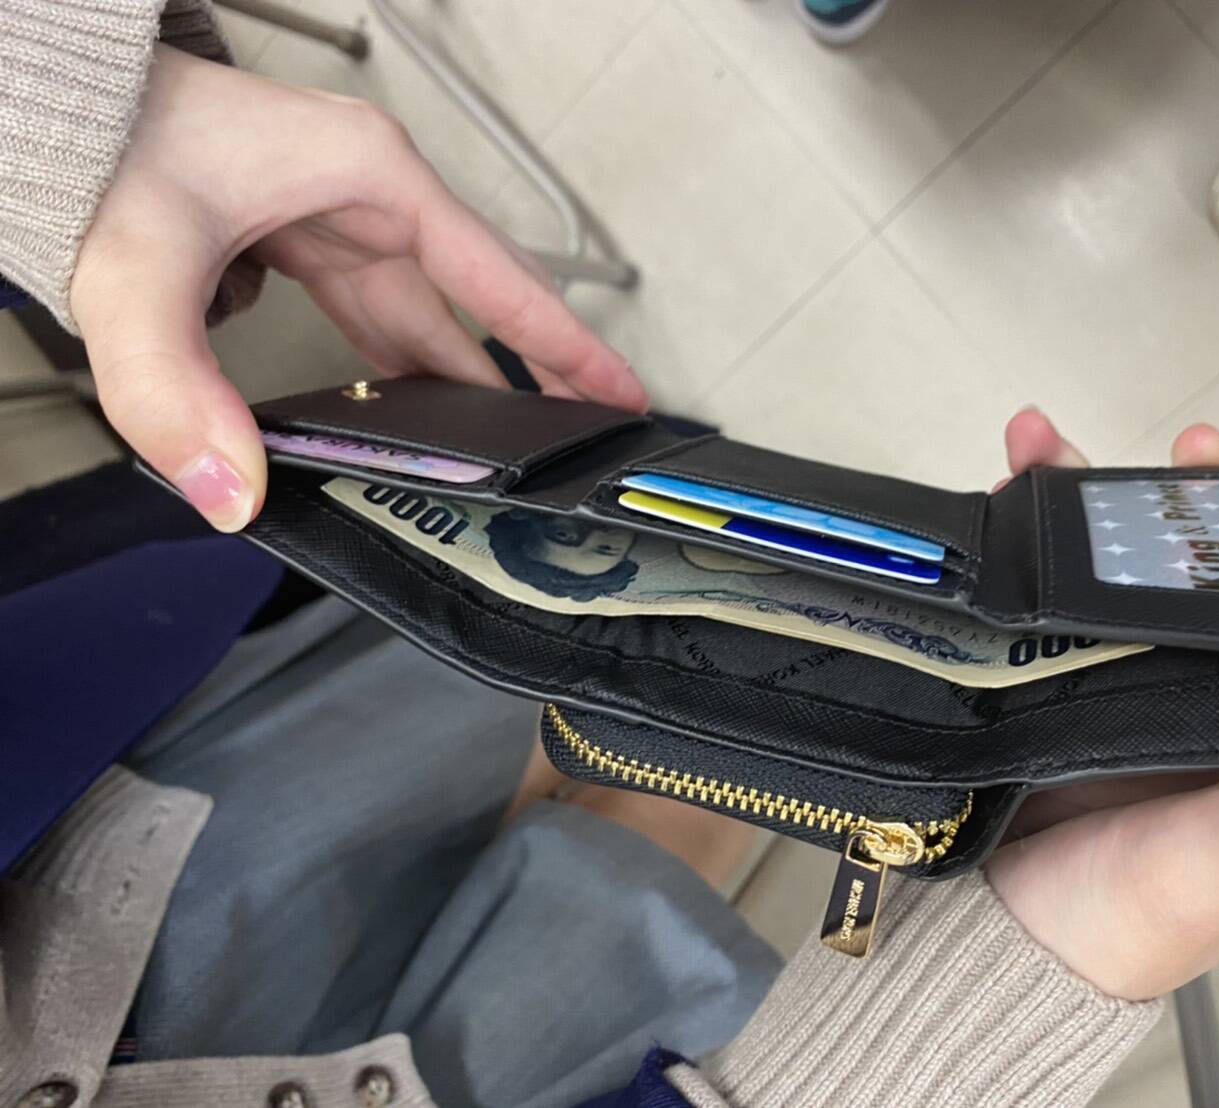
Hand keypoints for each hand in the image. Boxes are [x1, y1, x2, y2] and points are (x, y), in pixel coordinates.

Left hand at [70, 46, 645, 531]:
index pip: (496, 275)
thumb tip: (234, 491)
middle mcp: (368, 196)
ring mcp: (340, 219)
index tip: (621, 389)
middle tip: (582, 437)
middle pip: (475, 304)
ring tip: (512, 445)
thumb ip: (176, 390)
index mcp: (371, 178)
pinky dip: (400, 366)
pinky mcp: (307, 243)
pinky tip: (412, 412)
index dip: (564, 342)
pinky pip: (378, 316)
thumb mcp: (136, 273)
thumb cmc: (104, 146)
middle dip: (530, 373)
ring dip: (461, 381)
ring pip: (426, 317)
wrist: (47, 113)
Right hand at [985, 410, 1218, 1000]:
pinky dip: (1044, 501)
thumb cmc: (1112, 916)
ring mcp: (1148, 670)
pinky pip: (1066, 560)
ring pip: (1169, 557)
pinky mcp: (1067, 656)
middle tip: (1202, 454)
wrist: (977, 933)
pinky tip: (1023, 458)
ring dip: (1144, 493)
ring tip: (1095, 453)